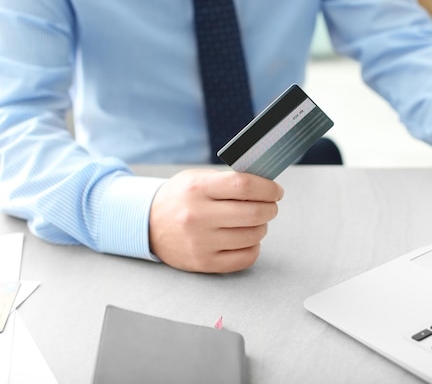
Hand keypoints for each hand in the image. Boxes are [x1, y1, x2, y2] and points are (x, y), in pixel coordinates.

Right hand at [148, 169, 283, 272]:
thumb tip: (266, 185)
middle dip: (270, 208)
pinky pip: (246, 258)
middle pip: (254, 213)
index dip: (268, 188)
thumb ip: (229, 181)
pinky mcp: (203, 263)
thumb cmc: (179, 198)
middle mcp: (197, 216)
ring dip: (262, 227)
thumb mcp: (197, 178)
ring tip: (254, 221)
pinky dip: (253, 247)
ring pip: (253, 236)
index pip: (244, 185)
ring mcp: (200, 242)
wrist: (146, 225)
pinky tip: (246, 238)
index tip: (276, 191)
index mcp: (197, 189)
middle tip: (270, 206)